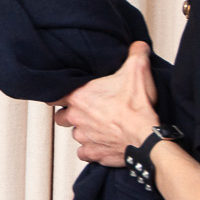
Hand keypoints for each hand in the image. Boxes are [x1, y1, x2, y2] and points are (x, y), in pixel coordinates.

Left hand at [53, 42, 159, 166]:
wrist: (146, 138)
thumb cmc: (138, 107)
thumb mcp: (137, 71)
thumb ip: (135, 54)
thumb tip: (138, 45)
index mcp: (80, 97)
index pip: (53, 94)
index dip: (57, 94)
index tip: (64, 94)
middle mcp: (76, 118)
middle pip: (61, 116)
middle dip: (71, 113)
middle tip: (87, 109)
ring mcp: (84, 137)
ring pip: (75, 134)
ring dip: (84, 130)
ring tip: (100, 125)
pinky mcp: (93, 153)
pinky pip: (84, 152)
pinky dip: (91, 149)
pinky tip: (102, 142)